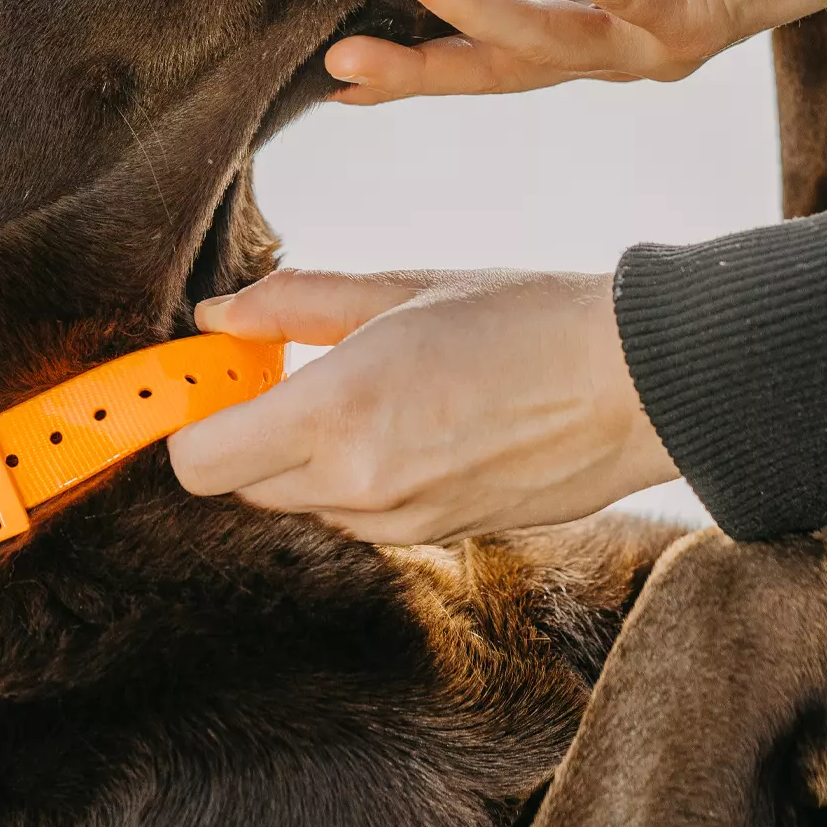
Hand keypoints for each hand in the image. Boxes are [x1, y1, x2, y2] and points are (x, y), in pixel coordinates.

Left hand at [167, 268, 677, 544]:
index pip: (199, 461)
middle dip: (246, 430)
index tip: (206, 380)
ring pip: (300, 501)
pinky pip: (358, 514)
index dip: (190, 420)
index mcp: (339, 413)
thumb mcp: (400, 288)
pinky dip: (356, 476)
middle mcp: (358, 484)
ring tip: (366, 388)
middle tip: (281, 368)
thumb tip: (218, 316)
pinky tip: (410, 422)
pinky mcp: (436, 538)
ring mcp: (399, 523)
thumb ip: (294, 304)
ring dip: (303, 455)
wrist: (636, 385)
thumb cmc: (526, 318)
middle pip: (240, 484)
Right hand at [326, 0, 826, 100]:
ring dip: (470, 9)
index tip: (339, 67)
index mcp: (588, 12)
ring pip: (546, 41)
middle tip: (340, 63)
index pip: (489, 44)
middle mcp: (615, 44)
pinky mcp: (705, 9)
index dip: (418, 53)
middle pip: (500, 69)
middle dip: (418, 70)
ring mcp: (658, 38)